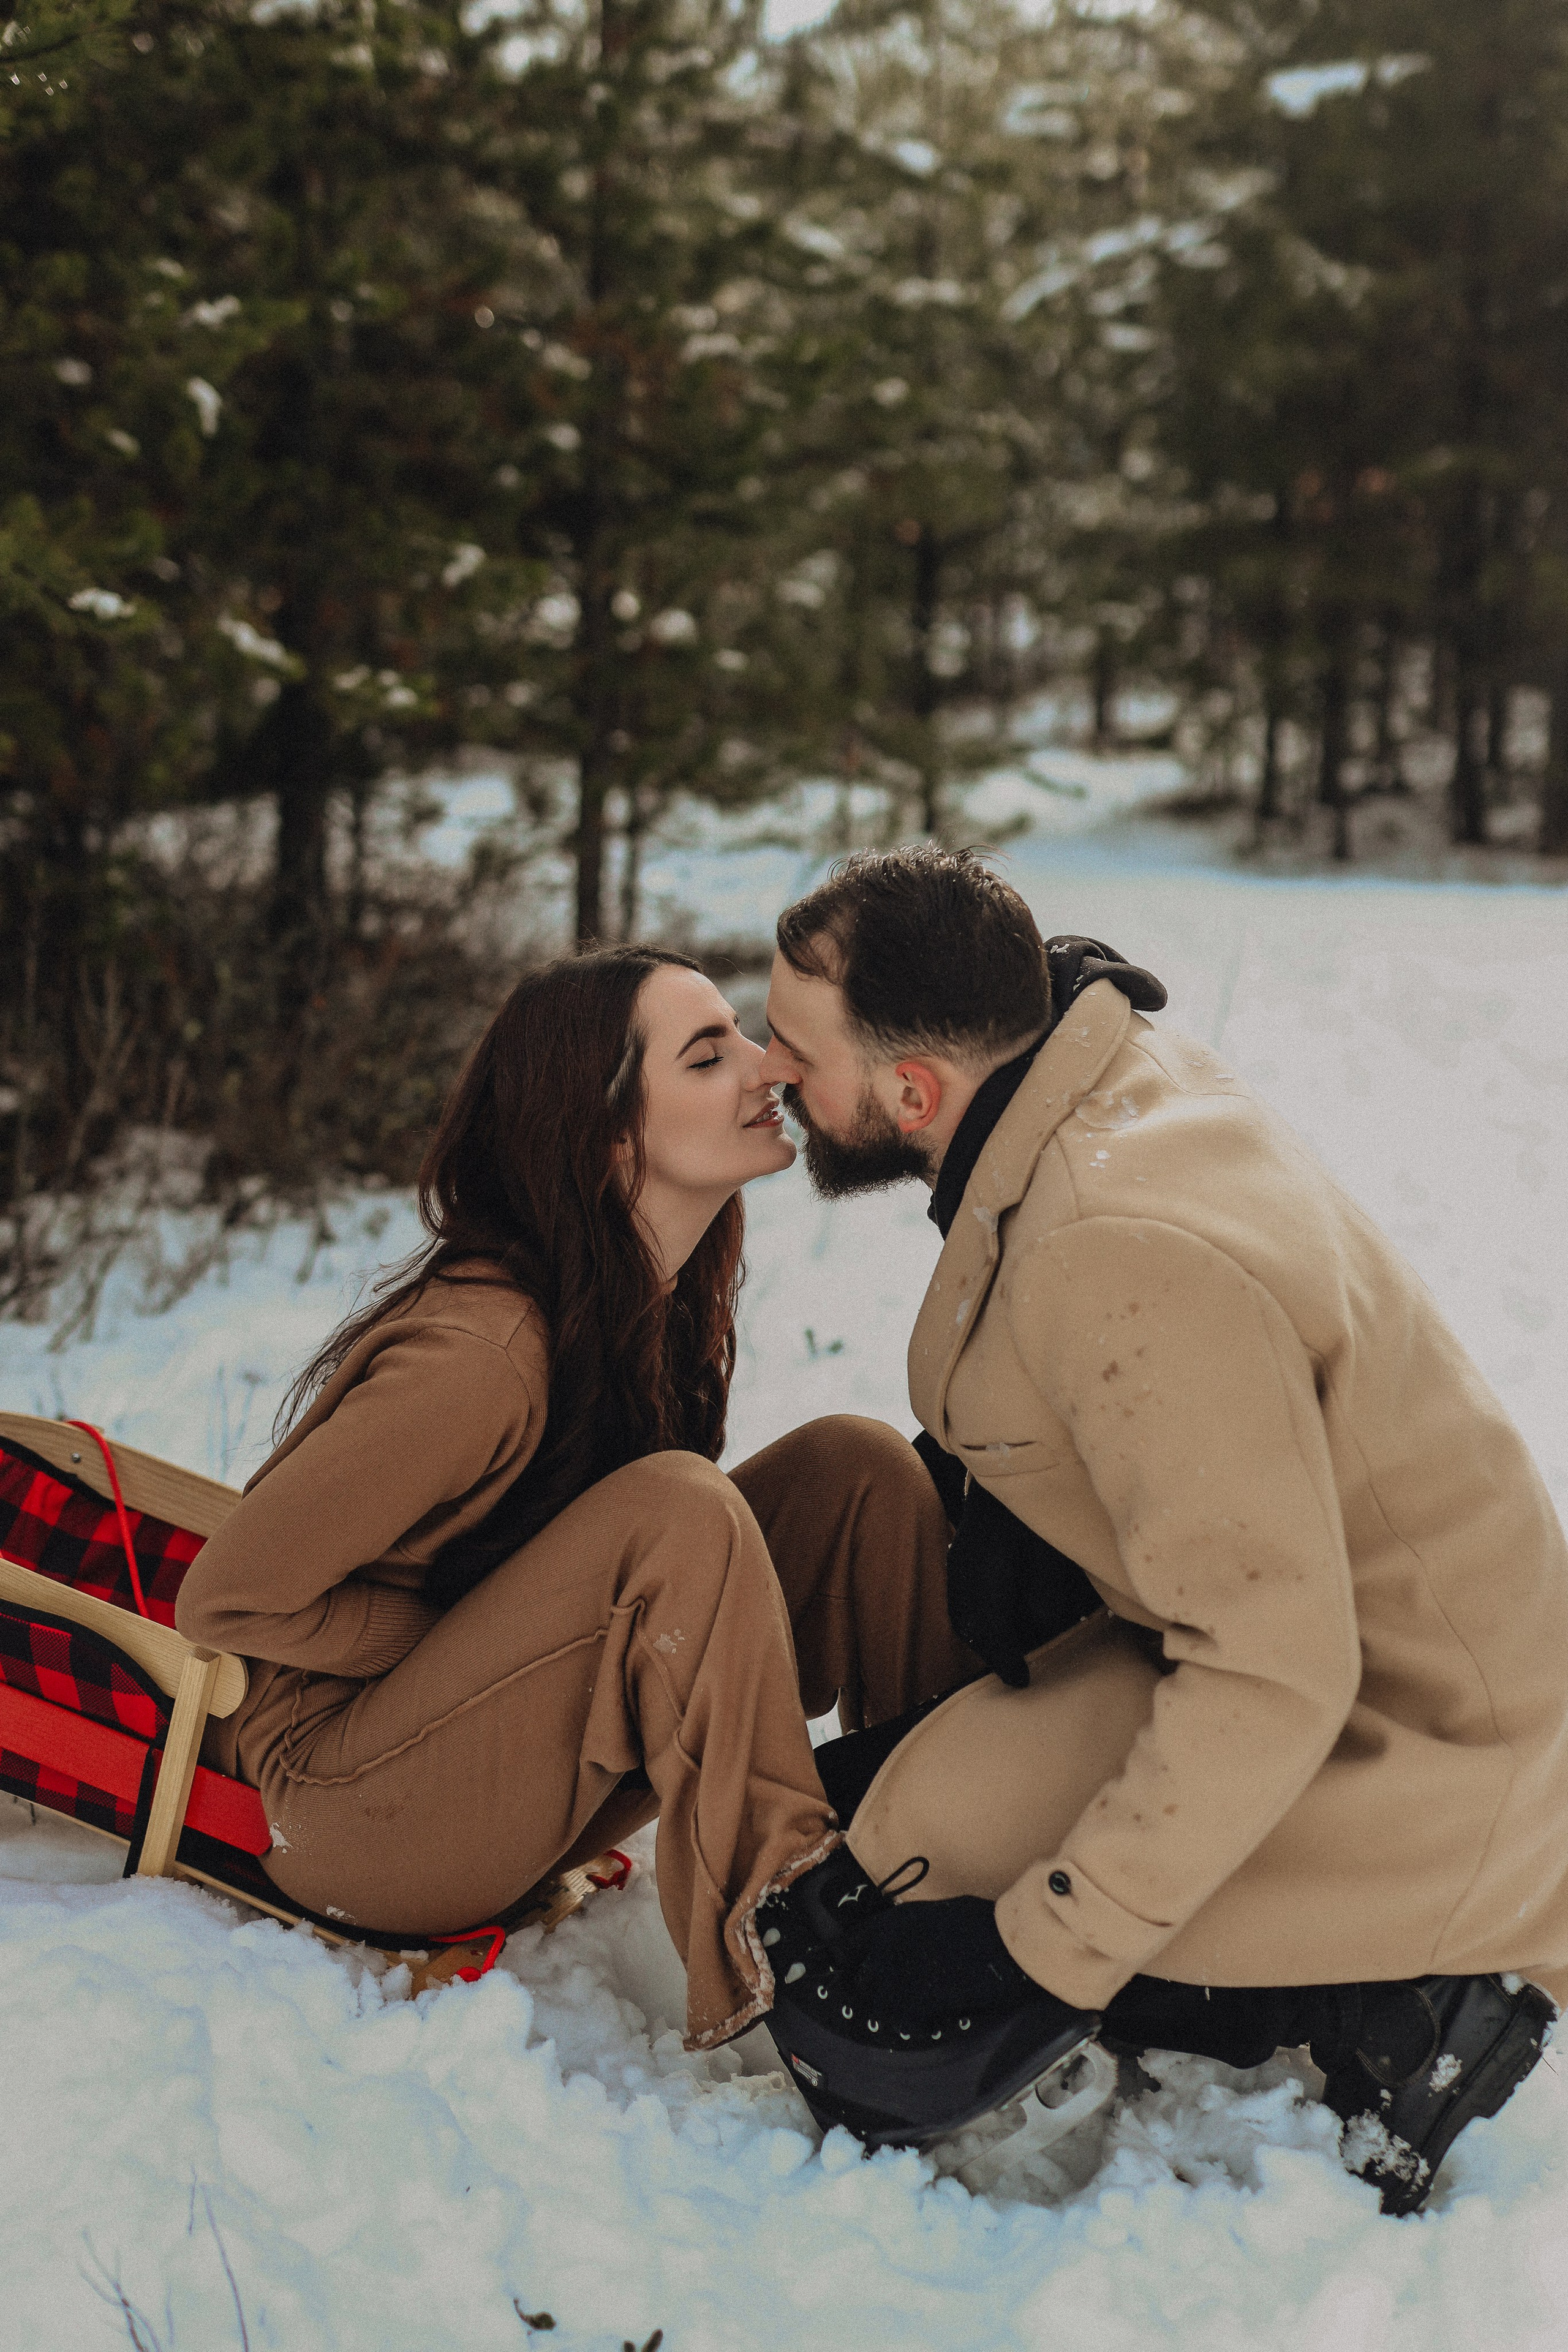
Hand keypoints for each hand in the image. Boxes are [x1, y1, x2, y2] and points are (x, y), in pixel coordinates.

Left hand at [843, 1895, 1038, 2033]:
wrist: (1003, 1944)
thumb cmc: (978, 1921)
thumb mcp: (935, 1914)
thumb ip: (911, 1929)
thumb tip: (906, 1943)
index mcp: (892, 1923)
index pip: (850, 1945)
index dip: (849, 1958)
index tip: (850, 1967)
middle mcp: (888, 1949)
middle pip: (860, 1978)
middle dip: (868, 1986)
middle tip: (881, 1993)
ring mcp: (901, 1978)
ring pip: (877, 2002)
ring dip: (887, 2006)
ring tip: (902, 2009)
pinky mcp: (919, 2004)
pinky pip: (903, 2019)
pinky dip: (911, 2022)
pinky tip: (923, 2021)